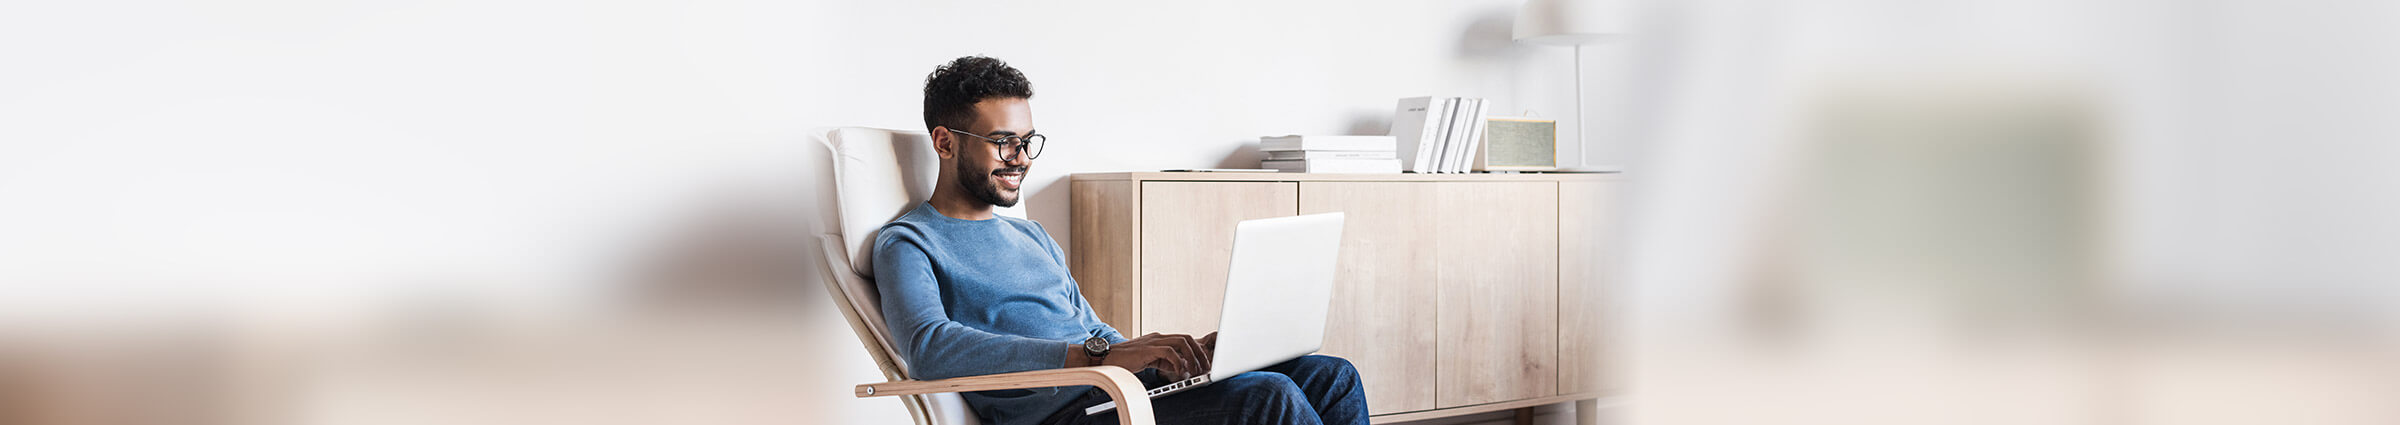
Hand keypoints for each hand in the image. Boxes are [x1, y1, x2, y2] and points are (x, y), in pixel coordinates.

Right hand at [1090, 332, 1212, 380]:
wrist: (1107, 358)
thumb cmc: (1125, 361)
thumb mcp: (1150, 360)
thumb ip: (1165, 361)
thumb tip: (1180, 367)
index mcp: (1159, 339)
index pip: (1184, 339)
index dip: (1196, 350)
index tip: (1203, 363)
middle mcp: (1159, 337)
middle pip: (1187, 338)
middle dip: (1199, 353)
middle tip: (1205, 367)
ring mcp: (1154, 341)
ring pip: (1182, 342)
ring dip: (1192, 357)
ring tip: (1194, 370)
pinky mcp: (1149, 348)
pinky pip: (1170, 352)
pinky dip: (1178, 362)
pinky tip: (1179, 372)